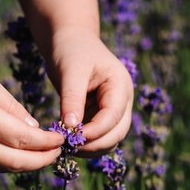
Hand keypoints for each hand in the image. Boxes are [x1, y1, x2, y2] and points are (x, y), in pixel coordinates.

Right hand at [0, 55, 63, 171]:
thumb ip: (12, 107)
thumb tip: (34, 128)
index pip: (24, 139)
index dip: (47, 142)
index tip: (62, 139)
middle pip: (17, 162)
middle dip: (42, 160)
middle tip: (59, 154)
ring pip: (3, 168)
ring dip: (27, 166)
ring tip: (45, 157)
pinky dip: (9, 164)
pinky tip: (22, 156)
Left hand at [44, 29, 133, 155]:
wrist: (71, 42)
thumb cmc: (72, 50)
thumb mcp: (70, 71)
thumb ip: (72, 98)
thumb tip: (71, 127)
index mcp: (121, 86)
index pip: (113, 117)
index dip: (95, 131)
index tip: (72, 137)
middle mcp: (123, 102)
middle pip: (117, 133)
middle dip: (94, 144)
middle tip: (68, 147)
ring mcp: (115, 112)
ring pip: (109, 140)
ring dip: (90, 148)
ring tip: (66, 146)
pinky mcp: (102, 118)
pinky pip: (98, 138)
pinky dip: (85, 144)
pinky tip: (67, 141)